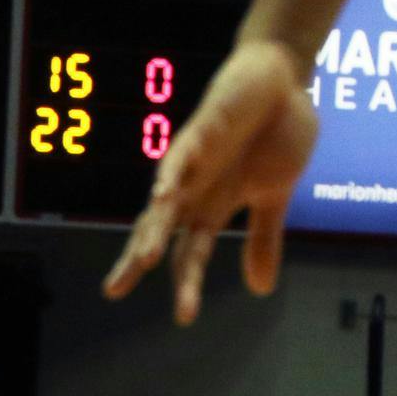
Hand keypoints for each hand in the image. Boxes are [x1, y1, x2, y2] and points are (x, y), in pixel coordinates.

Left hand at [103, 41, 317, 324]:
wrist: (282, 76)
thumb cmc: (276, 132)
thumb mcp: (277, 193)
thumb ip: (263, 240)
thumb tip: (259, 290)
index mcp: (215, 205)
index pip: (192, 251)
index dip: (186, 282)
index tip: (185, 318)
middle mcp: (196, 187)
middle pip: (160, 229)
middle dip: (139, 259)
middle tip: (114, 290)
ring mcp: (194, 160)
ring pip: (165, 199)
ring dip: (154, 228)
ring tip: (146, 259)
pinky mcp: (200, 131)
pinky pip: (180, 154)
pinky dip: (171, 174)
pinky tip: (162, 195)